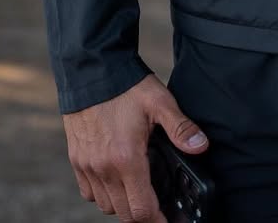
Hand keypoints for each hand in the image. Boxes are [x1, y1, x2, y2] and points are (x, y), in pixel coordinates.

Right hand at [62, 74, 208, 218]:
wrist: (91, 68)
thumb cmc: (125, 85)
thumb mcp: (159, 102)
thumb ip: (181, 128)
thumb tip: (201, 146)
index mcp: (126, 158)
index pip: (142, 209)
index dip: (158, 220)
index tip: (167, 220)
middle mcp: (103, 167)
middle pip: (124, 214)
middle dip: (142, 215)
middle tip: (157, 206)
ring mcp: (87, 165)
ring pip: (105, 206)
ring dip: (122, 205)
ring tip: (138, 191)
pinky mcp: (76, 158)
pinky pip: (88, 192)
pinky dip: (102, 194)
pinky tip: (115, 180)